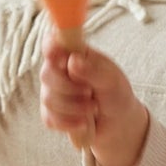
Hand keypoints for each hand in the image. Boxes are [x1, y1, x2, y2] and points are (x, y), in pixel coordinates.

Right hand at [40, 31, 149, 165]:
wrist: (118, 121)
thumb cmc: (115, 93)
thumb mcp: (111, 80)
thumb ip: (93, 70)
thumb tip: (72, 61)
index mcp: (73, 53)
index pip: (52, 43)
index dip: (50, 48)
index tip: (59, 57)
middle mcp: (58, 70)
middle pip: (46, 74)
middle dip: (70, 89)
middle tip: (90, 93)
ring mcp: (52, 91)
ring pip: (48, 99)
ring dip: (74, 108)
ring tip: (93, 107)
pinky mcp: (51, 113)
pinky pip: (50, 118)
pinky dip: (69, 123)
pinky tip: (84, 122)